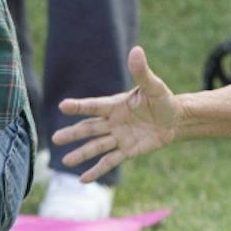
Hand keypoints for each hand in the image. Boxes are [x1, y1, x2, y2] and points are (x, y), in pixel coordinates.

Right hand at [52, 47, 180, 182]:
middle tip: (55, 138)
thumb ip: (142, 72)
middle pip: (89, 128)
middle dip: (73, 134)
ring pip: (96, 146)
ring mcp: (118, 137)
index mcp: (115, 105)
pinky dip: (97, 170)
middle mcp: (112, 122)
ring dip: (81, 154)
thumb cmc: (162, 99)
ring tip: (65, 162)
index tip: (63, 106)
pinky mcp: (127, 151)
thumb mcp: (154, 86)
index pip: (94, 106)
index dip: (80, 106)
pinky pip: (110, 161)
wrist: (175, 120)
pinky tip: (84, 180)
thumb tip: (137, 51)